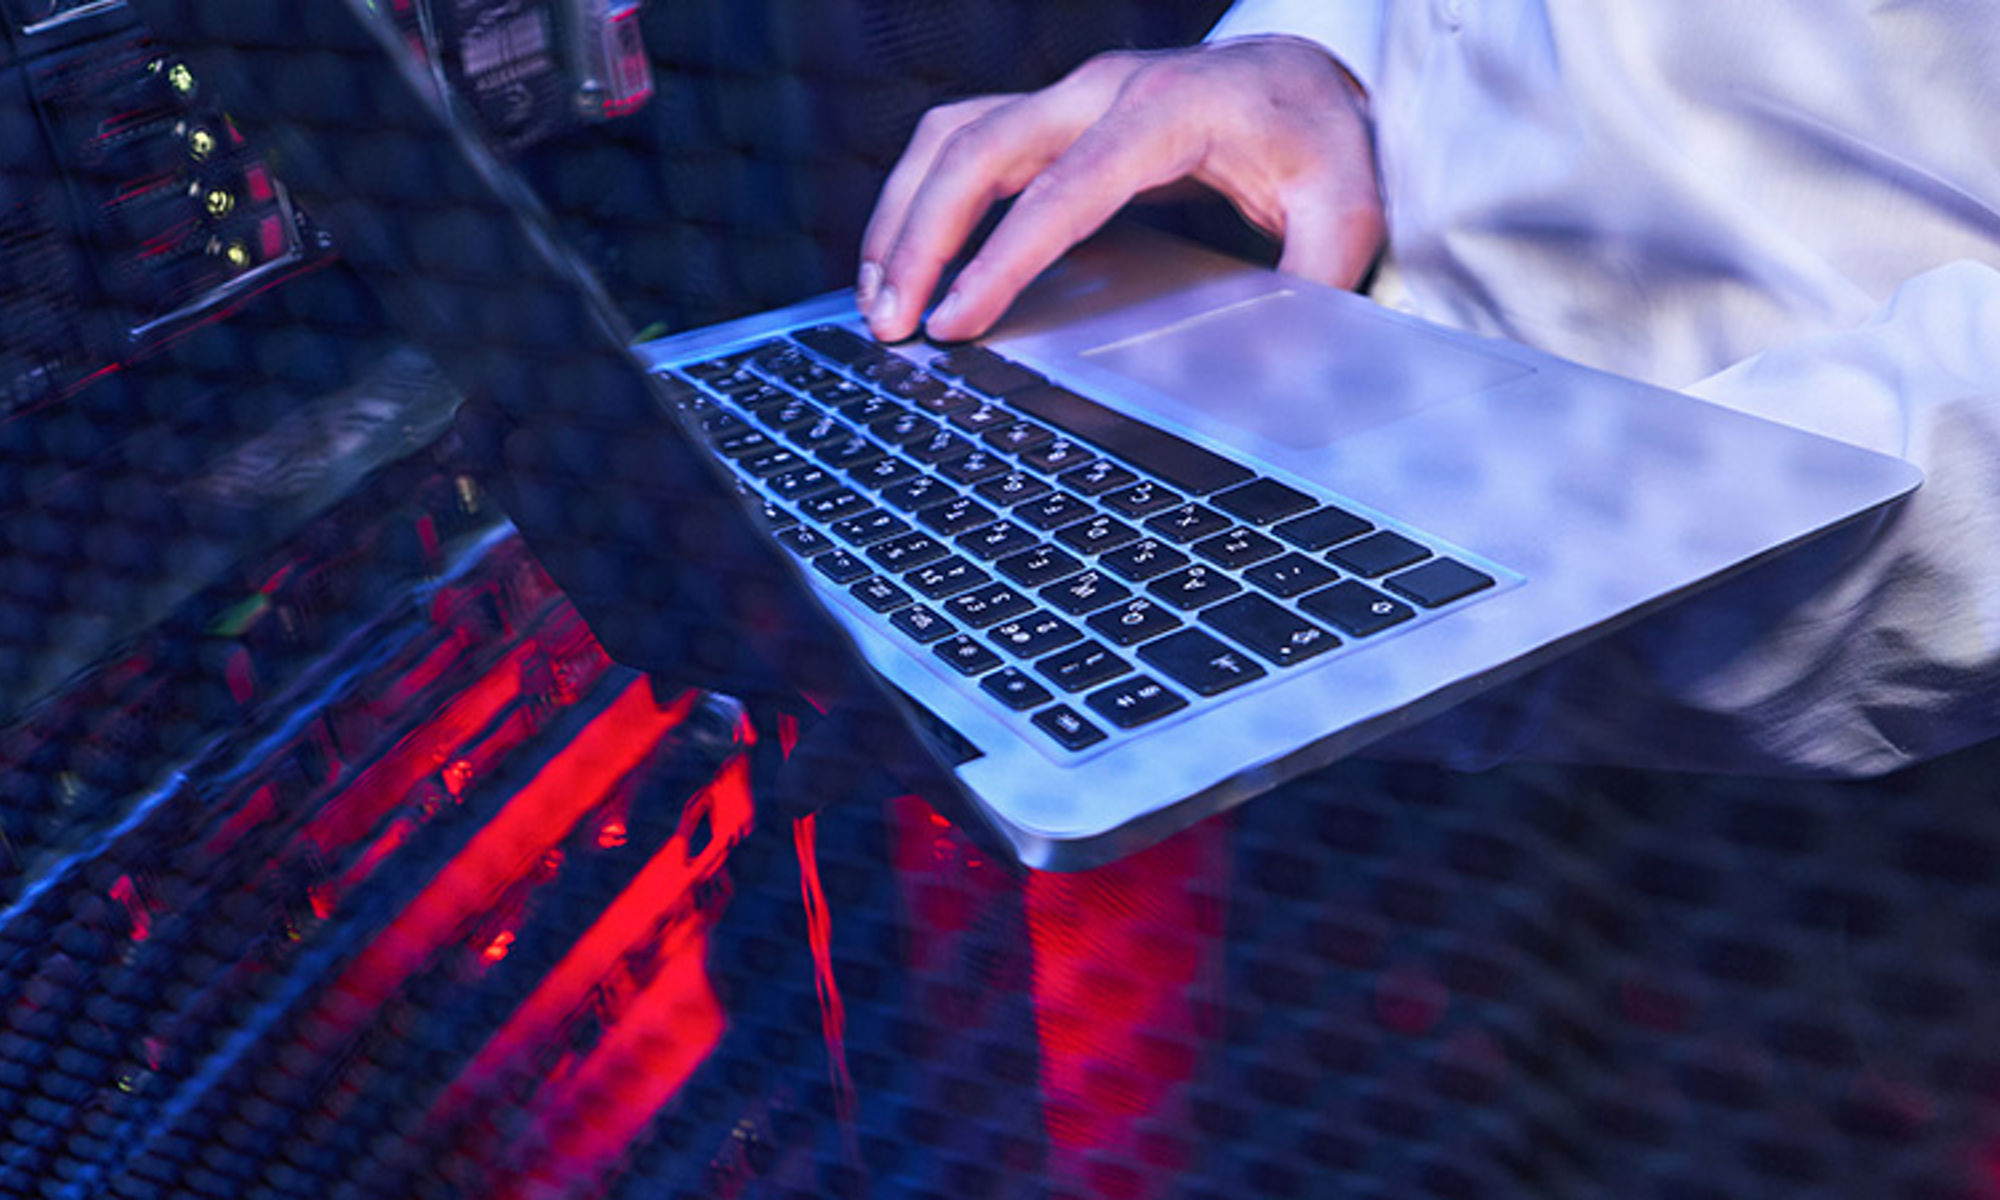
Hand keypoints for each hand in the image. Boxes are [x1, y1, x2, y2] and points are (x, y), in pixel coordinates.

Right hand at [857, 36, 1385, 342]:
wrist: (1305, 82)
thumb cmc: (1321, 146)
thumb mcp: (1345, 213)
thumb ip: (1313, 279)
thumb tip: (1278, 363)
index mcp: (1168, 112)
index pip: (1063, 190)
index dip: (1002, 259)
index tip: (955, 322)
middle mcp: (1102, 92)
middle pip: (977, 150)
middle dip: (919, 239)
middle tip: (890, 326)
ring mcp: (1068, 99)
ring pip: (949, 139)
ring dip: (900, 216)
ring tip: (875, 302)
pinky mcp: (1049, 118)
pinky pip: (959, 145)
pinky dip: (917, 199)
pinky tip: (899, 263)